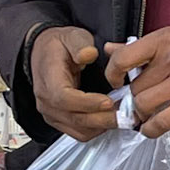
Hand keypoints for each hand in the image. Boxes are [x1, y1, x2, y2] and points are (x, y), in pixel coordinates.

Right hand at [31, 25, 117, 139]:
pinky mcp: (59, 121)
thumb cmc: (58, 46)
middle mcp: (46, 101)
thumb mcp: (71, 36)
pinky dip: (97, 129)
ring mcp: (52, 114)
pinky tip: (110, 119)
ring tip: (122, 116)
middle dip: (103, 119)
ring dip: (102, 126)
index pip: (65, 98)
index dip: (88, 103)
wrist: (44, 53)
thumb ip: (80, 44)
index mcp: (48, 79)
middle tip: (126, 114)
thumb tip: (88, 54)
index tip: (109, 101)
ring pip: (79, 130)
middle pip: (75, 119)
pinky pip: (79, 133)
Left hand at [105, 27, 169, 137]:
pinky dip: (151, 130)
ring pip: (143, 105)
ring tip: (145, 116)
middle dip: (133, 99)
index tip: (117, 81)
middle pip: (135, 86)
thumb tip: (110, 48)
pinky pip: (160, 122)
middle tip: (138, 103)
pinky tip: (151, 129)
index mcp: (166, 39)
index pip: (123, 58)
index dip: (113, 73)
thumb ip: (143, 47)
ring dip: (141, 114)